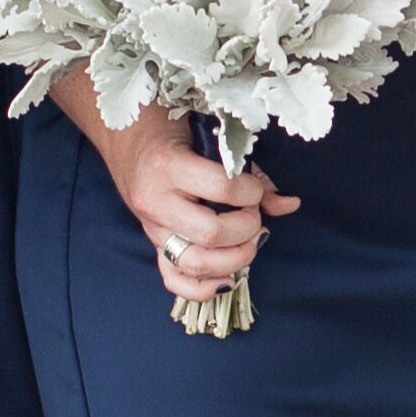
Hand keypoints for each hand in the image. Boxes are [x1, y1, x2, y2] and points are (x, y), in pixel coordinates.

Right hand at [89, 106, 294, 303]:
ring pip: (195, 263)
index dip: (251, 192)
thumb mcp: (209, 138)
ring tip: (249, 241)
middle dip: (247, 227)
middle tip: (253, 214)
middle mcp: (155, 201)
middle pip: (211, 233)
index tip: (254, 188)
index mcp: (167, 165)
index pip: (223, 189)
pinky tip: (228, 278)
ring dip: (234, 259)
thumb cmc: (171, 129)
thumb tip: (289, 204)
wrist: (126, 136)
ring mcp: (151, 227)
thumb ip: (251, 173)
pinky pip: (174, 280)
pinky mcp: (152, 244)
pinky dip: (204, 287)